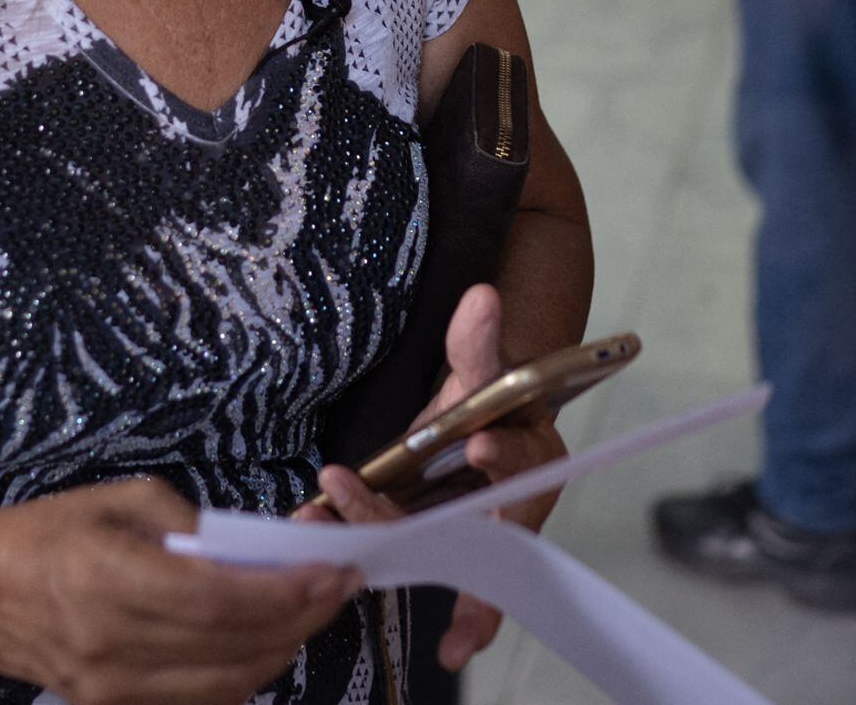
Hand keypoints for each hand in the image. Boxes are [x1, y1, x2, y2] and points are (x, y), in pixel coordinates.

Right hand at [0, 477, 359, 704]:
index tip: (330, 571)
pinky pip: (202, 700)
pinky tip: (267, 641)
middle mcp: (111, 644)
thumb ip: (192, 526)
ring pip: (227, 684)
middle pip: (231, 647)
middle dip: (300, 618)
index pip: (216, 600)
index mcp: (106, 578)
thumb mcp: (122, 500)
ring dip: (282, 648)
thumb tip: (253, 551)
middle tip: (341, 584)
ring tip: (312, 609)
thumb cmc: (50, 533)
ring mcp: (112, 688)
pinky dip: (245, 673)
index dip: (282, 592)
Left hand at [299, 285, 569, 671]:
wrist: (487, 421)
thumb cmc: (495, 398)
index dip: (503, 457)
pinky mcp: (430, 543)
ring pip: (428, 552)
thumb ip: (480, 341)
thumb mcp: (487, 367)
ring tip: (332, 542)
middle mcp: (505, 512)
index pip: (522, 466)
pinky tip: (324, 550)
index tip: (479, 443)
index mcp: (532, 465)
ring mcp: (466, 535)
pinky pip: (403, 558)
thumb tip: (481, 297)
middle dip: (421, 534)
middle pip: (469, 532)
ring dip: (381, 547)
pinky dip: (364, 557)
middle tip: (372, 522)